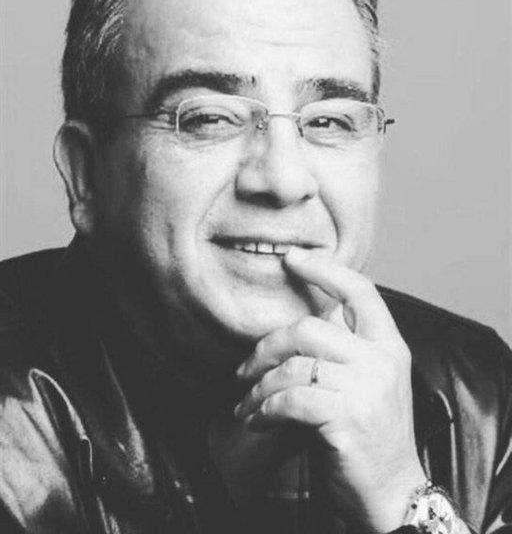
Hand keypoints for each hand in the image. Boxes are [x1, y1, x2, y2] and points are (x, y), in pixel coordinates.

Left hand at [235, 248, 426, 532]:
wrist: (391, 493)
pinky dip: (264, 408)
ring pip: (294, 366)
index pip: (360, 290)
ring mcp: (367, 389)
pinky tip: (257, 420)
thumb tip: (296, 324)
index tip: (292, 259)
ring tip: (246, 404)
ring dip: (259, 387)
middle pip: (310, 328)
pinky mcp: (348, 419)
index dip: (325, 269)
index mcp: (389, 345)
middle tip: (246, 368)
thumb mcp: (367, 383)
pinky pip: (290, 399)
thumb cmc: (369, 436)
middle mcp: (382, 361)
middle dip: (268, 346)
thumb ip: (343, 350)